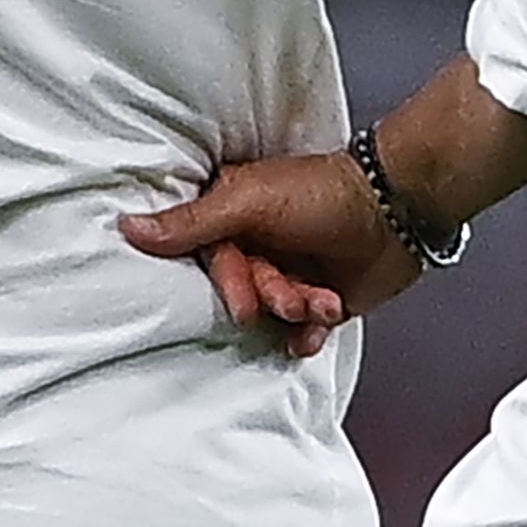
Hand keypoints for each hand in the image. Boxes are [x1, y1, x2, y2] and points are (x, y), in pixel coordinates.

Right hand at [121, 155, 423, 359]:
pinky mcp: (323, 298)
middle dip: (269, 299)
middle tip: (290, 294)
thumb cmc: (326, 193)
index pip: (212, 261)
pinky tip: (323, 321)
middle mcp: (261, 245)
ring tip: (321, 299)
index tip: (245, 296)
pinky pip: (301, 332)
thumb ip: (191, 223)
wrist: (398, 208)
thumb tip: (127, 227)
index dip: (230, 282)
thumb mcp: (250, 202)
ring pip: (272, 316)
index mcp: (236, 216)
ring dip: (295, 314)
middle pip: (243, 293)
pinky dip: (309, 334)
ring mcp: (293, 272)